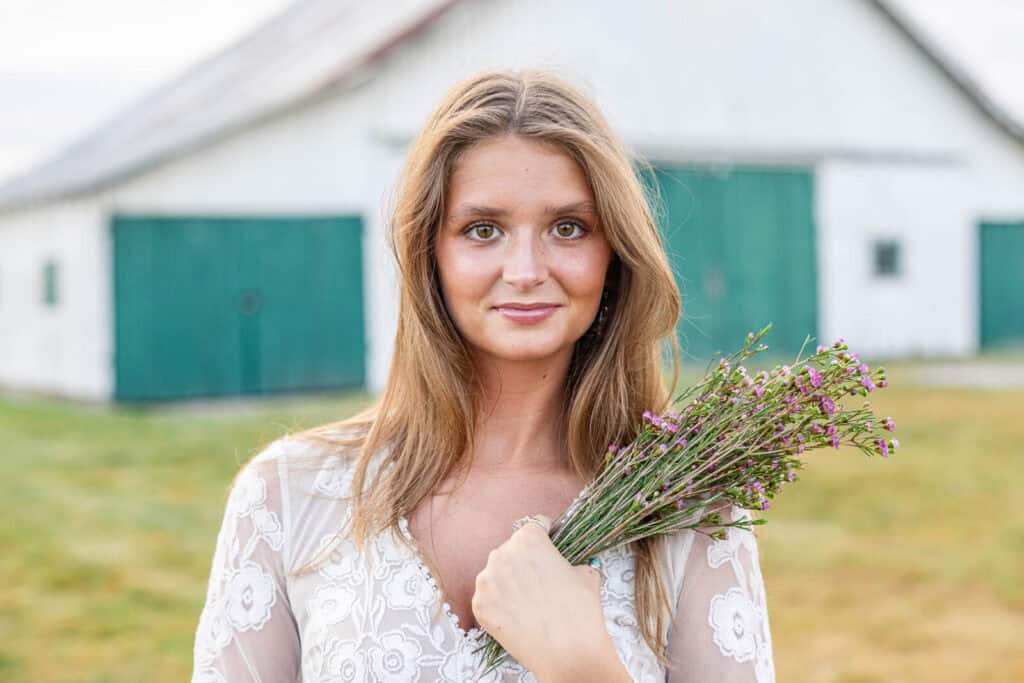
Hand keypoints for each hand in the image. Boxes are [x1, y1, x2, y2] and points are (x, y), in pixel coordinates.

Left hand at [470, 514, 608, 674]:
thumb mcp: (587, 575)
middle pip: (512, 549)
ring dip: (509, 581)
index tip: (548, 541)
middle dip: (524, 560)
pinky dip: (500, 603)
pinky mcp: (479, 605)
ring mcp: (487, 580)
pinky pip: (488, 597)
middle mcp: (502, 553)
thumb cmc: (579, 610)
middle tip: (539, 579)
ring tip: (527, 600)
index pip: (535, 526)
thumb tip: (570, 567)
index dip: (545, 534)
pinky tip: (517, 614)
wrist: (567, 651)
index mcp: (529, 538)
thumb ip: (574, 562)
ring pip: (497, 573)